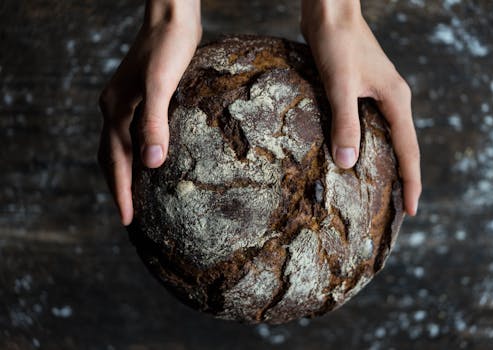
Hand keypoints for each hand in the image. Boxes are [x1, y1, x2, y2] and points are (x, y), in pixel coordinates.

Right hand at [98, 0, 201, 224]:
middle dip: (118, 188)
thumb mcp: (162, 85)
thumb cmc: (169, 48)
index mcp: (116, 111)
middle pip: (110, 158)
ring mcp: (125, 103)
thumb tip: (151, 164)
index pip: (115, 161)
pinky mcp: (139, 98)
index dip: (121, 192)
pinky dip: (135, 154)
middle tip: (129, 216)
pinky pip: (131, 134)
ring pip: (119, 147)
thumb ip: (154, 122)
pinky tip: (150, 159)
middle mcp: (114, 109)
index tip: (127, 220)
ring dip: (124, 173)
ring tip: (135, 196)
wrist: (171, 18)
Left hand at [301, 0, 420, 214]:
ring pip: (386, 136)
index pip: (409, 150)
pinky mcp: (361, 90)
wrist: (329, 12)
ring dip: (385, 162)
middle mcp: (391, 99)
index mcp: (395, 100)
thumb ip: (345, 123)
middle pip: (403, 146)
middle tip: (397, 208)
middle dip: (402, 177)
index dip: (411, 182)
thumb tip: (347, 163)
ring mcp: (377, 95)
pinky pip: (369, 125)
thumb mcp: (340, 85)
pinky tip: (355, 154)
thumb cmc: (337, 42)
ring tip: (379, 189)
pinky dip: (367, 144)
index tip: (412, 211)